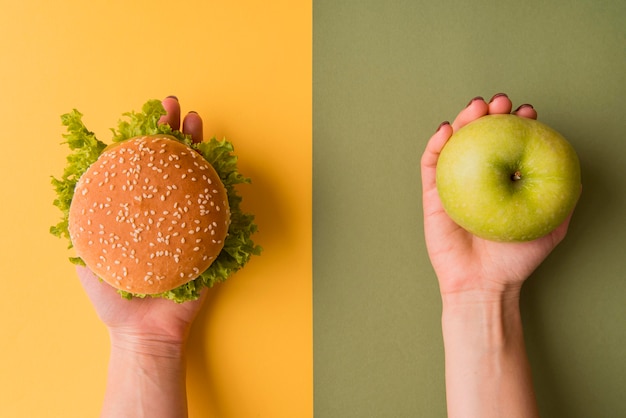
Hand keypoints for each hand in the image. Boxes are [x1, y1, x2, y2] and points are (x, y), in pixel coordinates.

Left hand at [77, 96, 205, 346]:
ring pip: (199, 178)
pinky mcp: (212, 240)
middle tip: (176, 108)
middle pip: (174, 164)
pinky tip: (221, 165)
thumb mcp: (88, 255)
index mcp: (139, 211)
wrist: (145, 331)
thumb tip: (73, 180)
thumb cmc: (115, 298)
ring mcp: (191, 223)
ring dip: (200, 149)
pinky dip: (223, 186)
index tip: (146, 117)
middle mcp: (167, 211)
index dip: (145, 139)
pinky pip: (219, 209)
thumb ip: (82, 222)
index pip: (143, 166)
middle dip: (175, 133)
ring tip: (197, 124)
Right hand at [421, 94, 578, 301]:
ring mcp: (453, 183)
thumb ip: (563, 200)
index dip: (517, 123)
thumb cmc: (515, 260)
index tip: (527, 112)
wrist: (484, 283)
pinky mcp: (432, 194)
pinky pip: (431, 164)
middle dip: (491, 113)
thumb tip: (574, 173)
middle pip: (481, 136)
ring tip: (476, 106)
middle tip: (501, 102)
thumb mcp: (550, 227)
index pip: (509, 143)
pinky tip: (445, 130)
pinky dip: (435, 144)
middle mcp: (477, 177)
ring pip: (455, 143)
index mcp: (503, 181)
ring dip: (463, 119)